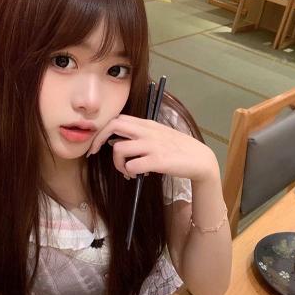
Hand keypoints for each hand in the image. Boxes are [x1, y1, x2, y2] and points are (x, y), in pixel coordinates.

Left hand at [87, 114, 218, 182]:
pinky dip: (130, 172)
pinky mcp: (158, 160)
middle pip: (113, 126)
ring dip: (118, 164)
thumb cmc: (179, 149)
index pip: (118, 118)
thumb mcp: (160, 135)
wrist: (200, 159)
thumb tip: (118, 141)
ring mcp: (152, 145)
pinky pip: (132, 165)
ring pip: (119, 149)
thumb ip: (141, 134)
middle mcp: (148, 132)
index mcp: (147, 124)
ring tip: (127, 171)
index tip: (96, 144)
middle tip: (94, 154)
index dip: (102, 130)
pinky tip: (137, 176)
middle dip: (98, 140)